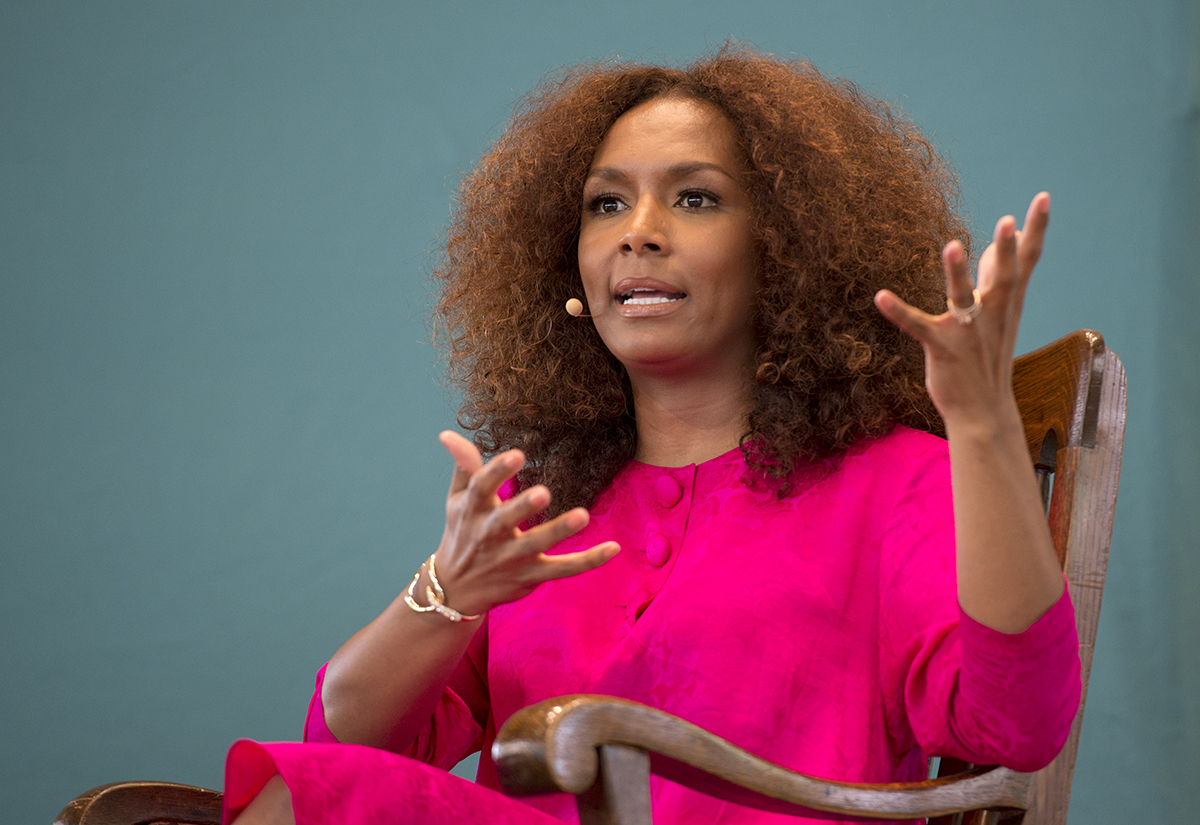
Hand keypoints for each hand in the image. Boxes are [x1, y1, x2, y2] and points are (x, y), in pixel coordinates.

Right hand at [428, 431, 619, 615]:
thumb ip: (463, 466)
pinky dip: (589, 560)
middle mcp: (490, 535)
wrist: (455, 589)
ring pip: (537, 544)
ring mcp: (512, 558)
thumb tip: (447, 433)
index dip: (497, 471)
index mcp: (472, 510)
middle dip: (523, 507)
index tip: (517, 453)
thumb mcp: (458, 499)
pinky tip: (613, 547)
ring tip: (583, 515)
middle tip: (543, 492)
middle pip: (506, 520)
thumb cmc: (462, 533)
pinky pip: (563, 569)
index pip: (482, 488)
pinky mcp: (531, 575)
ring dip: (559, 530)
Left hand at [873, 192, 1049, 428]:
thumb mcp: (998, 317)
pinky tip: (881, 296)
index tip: (1042, 197)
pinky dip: (899, 311)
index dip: (1035, 229)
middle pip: (1005, 276)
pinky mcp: (942, 347)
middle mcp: (992, 314)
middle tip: (1009, 221)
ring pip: (963, 298)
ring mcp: (967, 331)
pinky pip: (918, 326)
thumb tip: (997, 250)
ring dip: (957, 273)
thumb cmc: (987, 357)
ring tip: (951, 246)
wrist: (983, 411)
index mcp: (1007, 303)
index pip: (1027, 261)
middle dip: (1007, 249)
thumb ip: (996, 281)